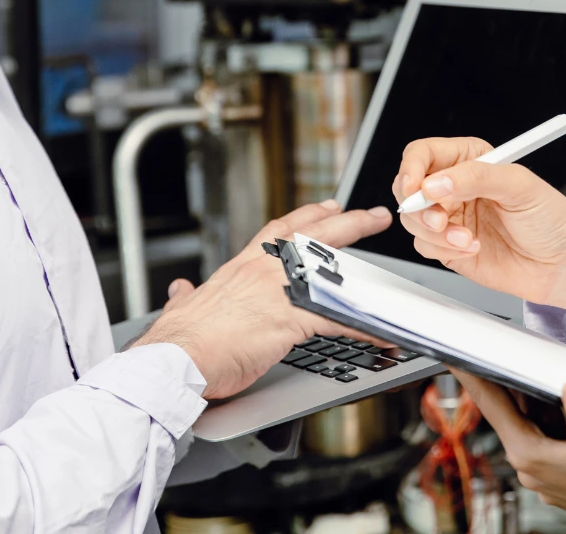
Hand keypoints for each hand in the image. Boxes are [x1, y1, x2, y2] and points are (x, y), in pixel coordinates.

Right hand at [138, 200, 392, 398]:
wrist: (174, 358)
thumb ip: (184, 299)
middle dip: (347, 222)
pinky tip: (382, 331)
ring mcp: (278, 292)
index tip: (325, 207)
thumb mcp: (180, 311)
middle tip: (371, 214)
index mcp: (239, 268)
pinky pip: (338, 319)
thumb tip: (180, 292)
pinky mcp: (289, 319)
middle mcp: (262, 271)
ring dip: (365, 267)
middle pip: (314, 235)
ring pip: (332, 268)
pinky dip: (363, 325)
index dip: (306, 218)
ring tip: (391, 278)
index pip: (279, 232)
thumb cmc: (177, 341)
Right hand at [394, 138, 565, 319]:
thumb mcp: (520, 186)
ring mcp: (450, 217)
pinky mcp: (448, 246)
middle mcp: (456, 186)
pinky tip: (472, 248)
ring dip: (435, 232)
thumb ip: (476, 177)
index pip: (423, 154)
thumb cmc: (551, 220)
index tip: (415, 187)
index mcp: (471, 160)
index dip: (412, 169)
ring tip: (466, 238)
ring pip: (412, 219)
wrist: (562, 264)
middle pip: (407, 187)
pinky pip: (424, 245)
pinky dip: (444, 249)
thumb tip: (436, 183)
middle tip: (439, 219)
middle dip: (418, 206)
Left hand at [457, 356, 565, 533]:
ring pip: (536, 419)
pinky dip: (558, 409)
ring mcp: (558, 471)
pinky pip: (557, 431)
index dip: (472, 376)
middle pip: (513, 411)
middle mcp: (539, 468)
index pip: (493, 406)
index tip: (456, 355)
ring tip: (539, 365)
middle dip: (509, 380)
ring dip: (537, 394)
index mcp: (534, 459)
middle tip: (501, 348)